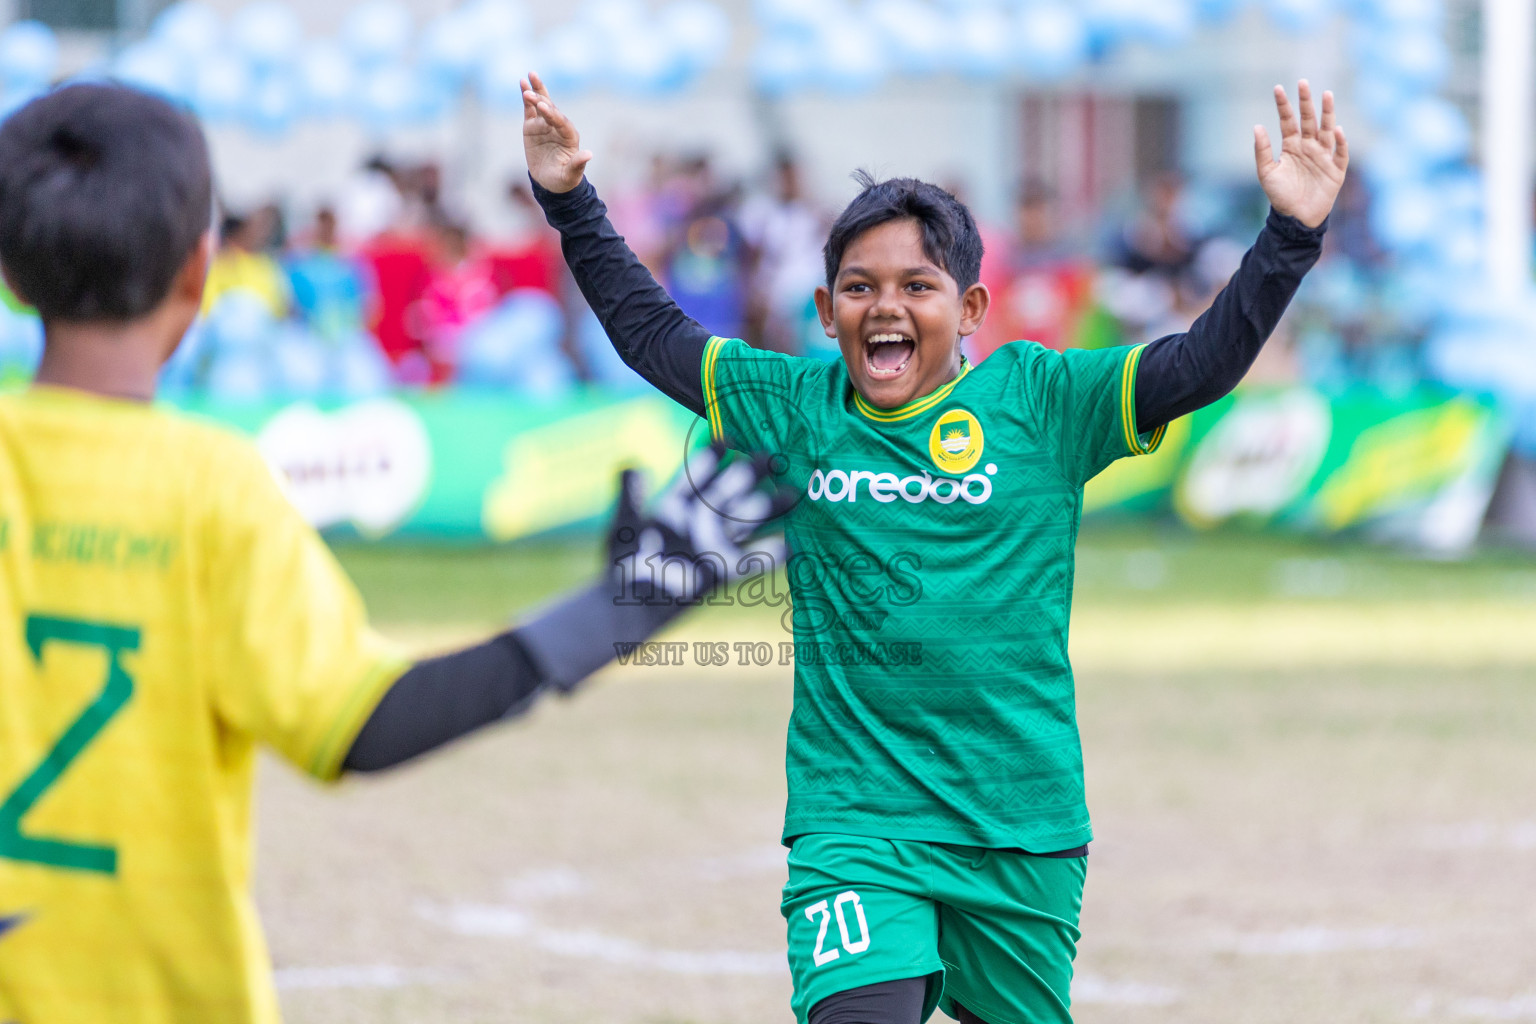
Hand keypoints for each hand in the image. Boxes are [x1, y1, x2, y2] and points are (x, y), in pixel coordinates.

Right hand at [522, 71, 591, 193]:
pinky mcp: (533, 125)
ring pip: (541, 104)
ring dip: (535, 91)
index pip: (561, 122)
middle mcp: (558, 127)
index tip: (542, 107)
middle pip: (551, 109)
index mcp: (570, 137)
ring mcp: (545, 124)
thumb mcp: (570, 175)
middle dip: (542, 99)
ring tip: (528, 77)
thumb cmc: (563, 179)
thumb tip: (588, 154)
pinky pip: (530, 108)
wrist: (549, 181)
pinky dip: (526, 97)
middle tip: (531, 92)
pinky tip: (523, 83)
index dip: (552, 114)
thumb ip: (577, 164)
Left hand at [607, 443, 792, 603]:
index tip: (728, 441)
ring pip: (745, 521)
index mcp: (676, 506)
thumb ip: (630, 496)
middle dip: (749, 476)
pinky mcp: (720, 573)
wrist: (629, 605)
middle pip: (728, 493)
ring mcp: (712, 545)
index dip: (710, 460)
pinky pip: (749, 562)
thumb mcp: (624, 526)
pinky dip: (769, 556)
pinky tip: (790, 545)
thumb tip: (633, 466)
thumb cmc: (623, 564)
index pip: (695, 476)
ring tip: (792, 492)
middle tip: (772, 458)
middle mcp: (698, 521)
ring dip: (768, 508)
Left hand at [1254, 80, 1348, 228]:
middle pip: (1308, 120)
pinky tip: (1337, 130)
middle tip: (1303, 83)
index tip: (1277, 89)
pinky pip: (1340, 153)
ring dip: (1327, 113)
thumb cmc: (1280, 196)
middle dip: (1306, 102)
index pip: (1288, 121)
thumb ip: (1262, 151)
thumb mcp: (1267, 173)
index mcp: (1292, 146)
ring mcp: (1323, 157)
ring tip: (1326, 95)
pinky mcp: (1335, 170)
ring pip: (1327, 130)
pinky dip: (1341, 142)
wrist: (1295, 219)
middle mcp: (1309, 147)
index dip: (1284, 106)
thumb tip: (1257, 126)